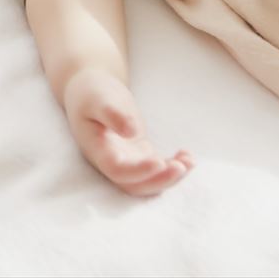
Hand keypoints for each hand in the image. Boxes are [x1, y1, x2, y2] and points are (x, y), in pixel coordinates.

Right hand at [63, 67, 193, 196]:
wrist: (89, 93)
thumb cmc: (92, 93)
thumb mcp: (99, 98)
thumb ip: (112, 114)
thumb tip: (131, 132)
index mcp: (97, 149)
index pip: (117, 170)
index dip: (138, 171)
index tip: (159, 162)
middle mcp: (110, 161)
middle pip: (135, 185)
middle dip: (161, 180)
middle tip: (182, 166)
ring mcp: (126, 161)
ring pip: (148, 182)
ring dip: (171, 178)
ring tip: (189, 161)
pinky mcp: (139, 156)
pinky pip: (157, 170)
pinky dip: (172, 167)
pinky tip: (186, 155)